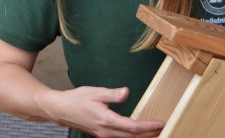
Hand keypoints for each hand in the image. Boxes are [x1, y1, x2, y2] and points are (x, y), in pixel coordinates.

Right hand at [42, 86, 163, 137]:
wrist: (61, 110)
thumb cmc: (77, 99)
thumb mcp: (94, 92)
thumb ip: (112, 94)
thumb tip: (126, 92)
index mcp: (106, 120)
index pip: (132, 127)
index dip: (148, 126)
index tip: (161, 122)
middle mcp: (106, 132)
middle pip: (133, 137)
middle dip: (150, 134)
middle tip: (164, 128)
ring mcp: (104, 136)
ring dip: (143, 137)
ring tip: (155, 132)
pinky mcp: (101, 136)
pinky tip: (137, 134)